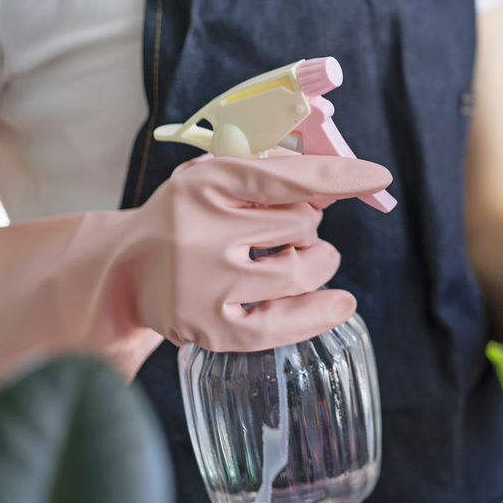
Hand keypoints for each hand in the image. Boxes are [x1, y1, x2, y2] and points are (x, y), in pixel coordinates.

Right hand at [0, 155, 390, 387]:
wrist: (125, 269)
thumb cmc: (187, 217)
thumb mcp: (218, 180)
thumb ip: (274, 175)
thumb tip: (340, 180)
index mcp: (205, 183)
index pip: (287, 177)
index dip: (339, 176)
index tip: (378, 176)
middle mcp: (200, 232)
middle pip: (303, 225)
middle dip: (308, 227)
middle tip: (288, 232)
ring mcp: (203, 283)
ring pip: (301, 272)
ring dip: (317, 263)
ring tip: (300, 259)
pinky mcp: (208, 327)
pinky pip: (282, 326)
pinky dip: (318, 314)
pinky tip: (341, 304)